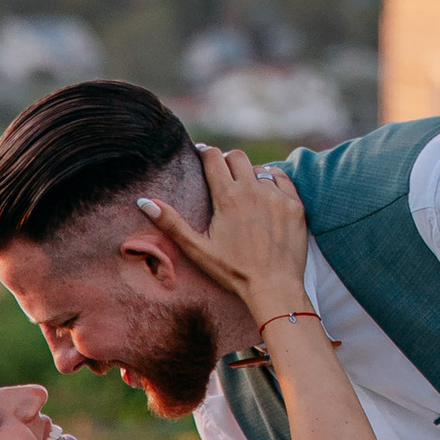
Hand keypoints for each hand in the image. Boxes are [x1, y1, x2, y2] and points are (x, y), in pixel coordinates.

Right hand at [137, 149, 310, 324]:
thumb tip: (144, 202)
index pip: (214, 158)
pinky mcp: (295, 205)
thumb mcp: (197, 249)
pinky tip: (266, 194)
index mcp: (227, 197)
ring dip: (250, 174)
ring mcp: (276, 196)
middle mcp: (253, 190)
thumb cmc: (233, 271)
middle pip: (237, 157)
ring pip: (260, 168)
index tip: (201, 153)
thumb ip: (171, 223)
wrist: (274, 288)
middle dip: (226, 160)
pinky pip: (282, 179)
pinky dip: (272, 181)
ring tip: (244, 191)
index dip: (205, 152)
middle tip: (221, 173)